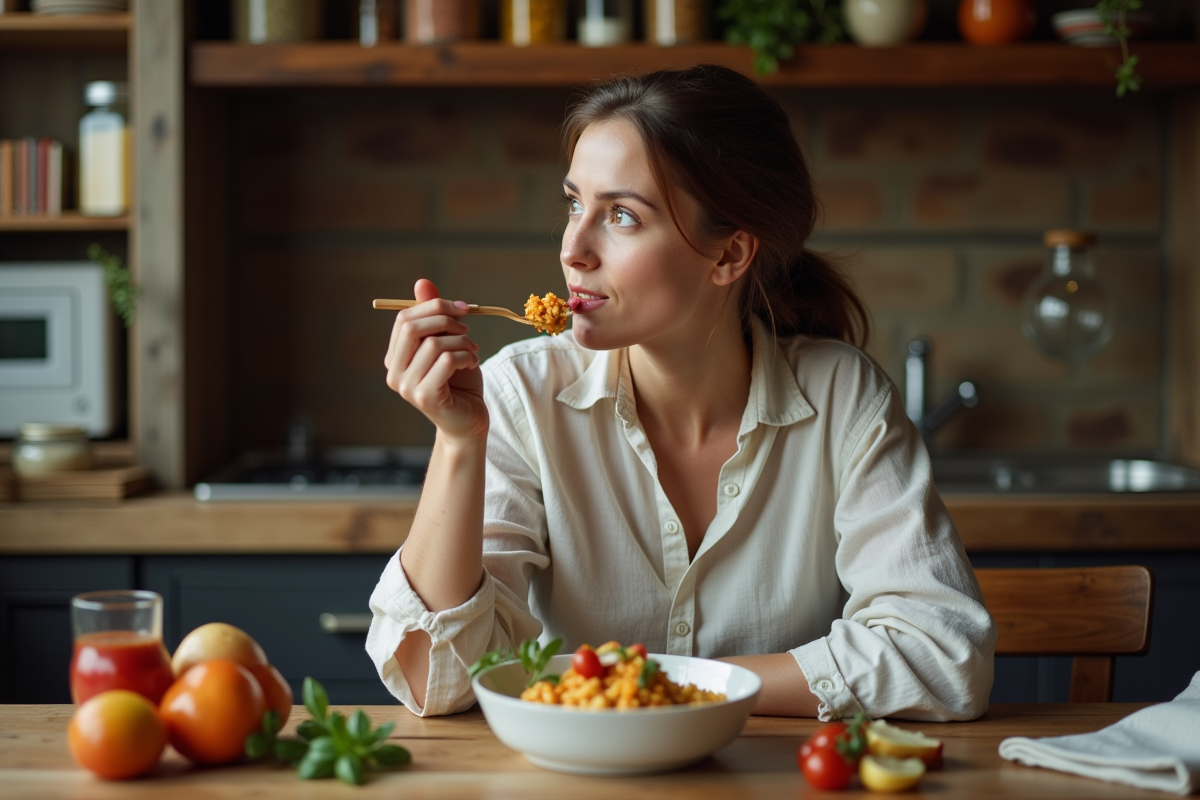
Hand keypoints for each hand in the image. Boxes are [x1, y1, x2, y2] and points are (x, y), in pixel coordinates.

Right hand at [384, 279, 487, 441]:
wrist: (469, 422)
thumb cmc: (459, 383)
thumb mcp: (447, 344)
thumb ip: (433, 316)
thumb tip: (421, 282)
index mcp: (395, 357)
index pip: (404, 318)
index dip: (433, 306)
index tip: (461, 308)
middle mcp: (394, 373)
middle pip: (411, 327)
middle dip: (444, 319)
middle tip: (466, 327)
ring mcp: (407, 387)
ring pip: (434, 343)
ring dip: (461, 342)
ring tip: (471, 351)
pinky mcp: (425, 397)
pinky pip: (446, 360)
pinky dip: (466, 356)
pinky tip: (473, 363)